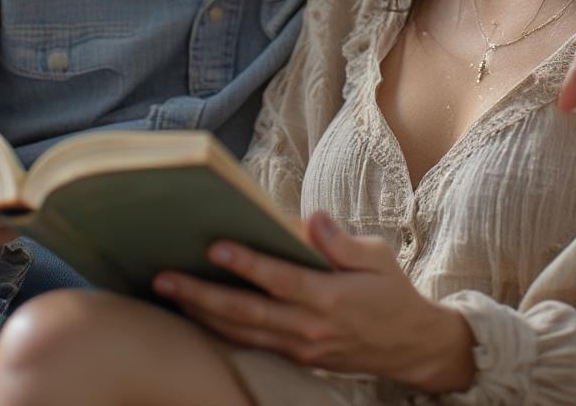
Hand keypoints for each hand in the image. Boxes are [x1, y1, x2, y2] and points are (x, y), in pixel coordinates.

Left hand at [152, 211, 475, 392]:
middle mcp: (310, 327)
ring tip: (170, 293)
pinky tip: (199, 314)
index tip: (215, 245)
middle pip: (247, 312)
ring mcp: (301, 346)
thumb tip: (311, 219)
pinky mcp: (297, 356)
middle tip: (165, 278)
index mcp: (331, 297)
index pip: (280, 279)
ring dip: (203, 313)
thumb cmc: (392, 292)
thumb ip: (340, 241)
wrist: (410, 345)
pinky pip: (252, 344)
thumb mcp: (377, 257)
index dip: (247, 263)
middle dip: (202, 294)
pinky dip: (221, 330)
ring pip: (242, 333)